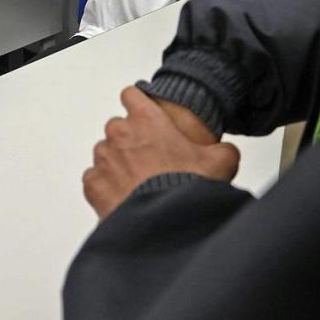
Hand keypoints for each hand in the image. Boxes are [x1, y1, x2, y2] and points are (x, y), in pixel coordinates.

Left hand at [83, 87, 239, 220]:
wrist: (167, 224)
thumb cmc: (188, 188)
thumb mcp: (220, 162)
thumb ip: (222, 150)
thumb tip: (226, 153)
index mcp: (147, 120)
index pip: (132, 95)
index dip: (139, 105)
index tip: (145, 117)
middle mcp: (120, 135)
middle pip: (118, 127)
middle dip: (130, 140)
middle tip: (150, 160)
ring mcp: (104, 159)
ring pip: (105, 153)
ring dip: (117, 163)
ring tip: (138, 183)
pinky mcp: (93, 185)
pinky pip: (94, 179)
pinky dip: (105, 186)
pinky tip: (125, 197)